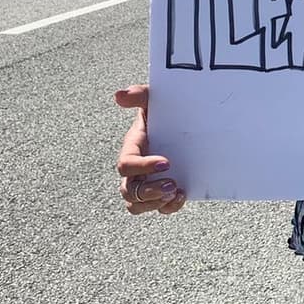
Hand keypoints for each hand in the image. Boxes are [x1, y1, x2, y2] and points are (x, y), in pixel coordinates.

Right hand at [114, 83, 185, 214]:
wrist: (183, 122)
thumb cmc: (164, 110)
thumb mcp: (153, 99)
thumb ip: (139, 94)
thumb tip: (119, 95)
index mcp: (132, 148)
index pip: (126, 165)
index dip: (143, 167)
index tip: (167, 162)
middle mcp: (135, 169)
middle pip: (129, 191)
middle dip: (149, 191)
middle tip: (172, 184)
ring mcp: (147, 182)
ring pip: (137, 205)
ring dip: (155, 203)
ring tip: (176, 192)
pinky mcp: (162, 190)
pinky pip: (158, 208)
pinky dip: (169, 207)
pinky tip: (183, 195)